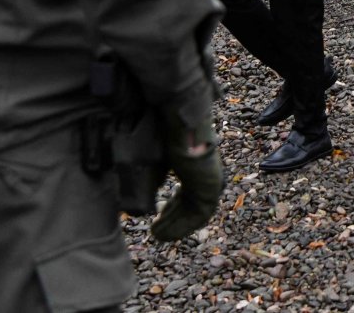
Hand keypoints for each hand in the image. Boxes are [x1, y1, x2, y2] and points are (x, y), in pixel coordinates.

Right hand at [150, 88, 221, 242]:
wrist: (173, 119)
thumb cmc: (158, 135)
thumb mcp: (148, 163)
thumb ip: (148, 183)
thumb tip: (142, 207)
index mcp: (190, 161)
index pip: (185, 191)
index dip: (171, 208)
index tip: (157, 218)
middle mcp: (202, 169)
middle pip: (190, 201)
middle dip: (172, 217)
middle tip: (156, 230)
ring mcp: (209, 176)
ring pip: (196, 209)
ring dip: (176, 224)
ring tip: (158, 235)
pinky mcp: (211, 183)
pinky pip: (201, 212)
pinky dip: (184, 225)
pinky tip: (166, 234)